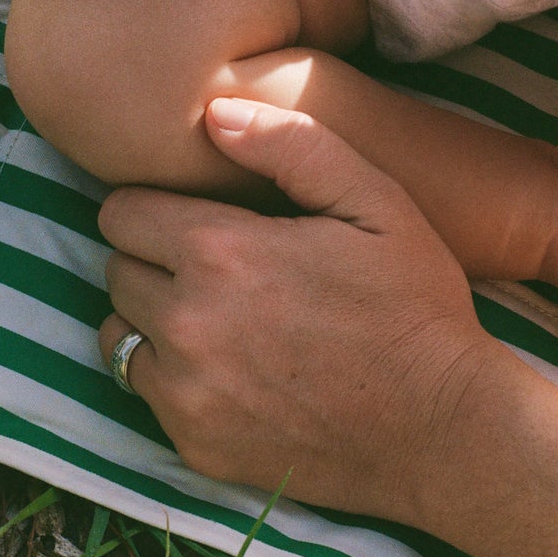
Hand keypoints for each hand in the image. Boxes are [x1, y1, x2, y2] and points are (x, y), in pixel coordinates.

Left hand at [98, 97, 494, 520]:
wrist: (442, 427)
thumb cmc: (414, 305)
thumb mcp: (376, 201)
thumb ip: (291, 145)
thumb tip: (214, 112)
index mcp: (219, 251)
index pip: (120, 213)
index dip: (158, 208)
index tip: (198, 218)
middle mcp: (186, 323)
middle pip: (116, 270)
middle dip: (156, 262)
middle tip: (220, 269)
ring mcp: (185, 392)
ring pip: (118, 334)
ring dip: (153, 320)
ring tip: (217, 319)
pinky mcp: (193, 443)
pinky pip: (145, 395)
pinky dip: (174, 379)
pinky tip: (232, 371)